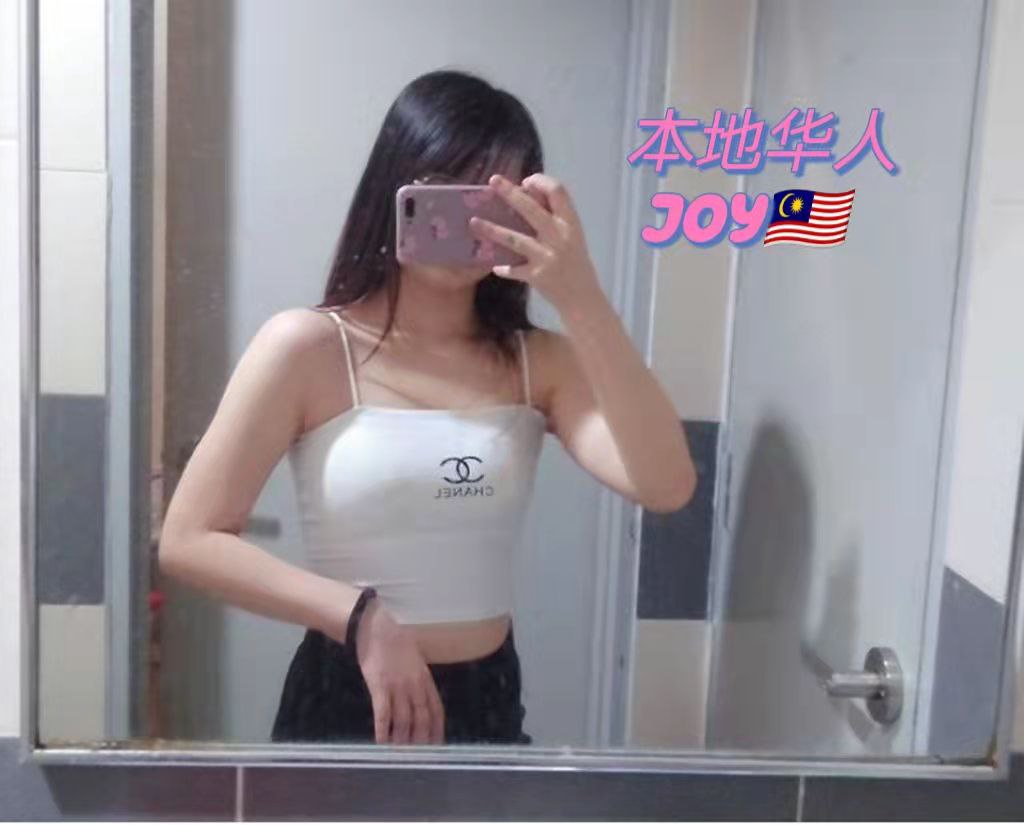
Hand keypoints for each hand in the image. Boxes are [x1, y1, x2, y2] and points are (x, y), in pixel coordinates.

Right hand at [354, 599, 445, 744]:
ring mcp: (397, 686)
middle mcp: (414, 685)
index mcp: (425, 678)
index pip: (436, 709)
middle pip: (422, 719)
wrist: (375, 626)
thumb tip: (420, 697)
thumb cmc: (394, 639)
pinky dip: (383, 730)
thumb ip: (418, 678)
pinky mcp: (379, 686)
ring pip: (404, 720)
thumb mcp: (415, 658)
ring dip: (403, 740)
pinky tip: (382, 743)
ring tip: (400, 755)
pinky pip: (383, 714)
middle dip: (422, 740)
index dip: (437, 729)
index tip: (437, 745)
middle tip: (419, 757)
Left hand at [468, 173, 603, 315]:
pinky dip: (503, 268)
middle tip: (492, 181)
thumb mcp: (573, 236)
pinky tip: (495, 266)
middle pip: (531, 208)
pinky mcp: (536, 275)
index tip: (526, 182)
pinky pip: (513, 268)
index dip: (541, 181)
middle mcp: (559, 237)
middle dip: (510, 193)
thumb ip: (555, 218)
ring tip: (473, 222)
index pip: (558, 191)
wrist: (583, 298)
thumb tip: (528, 194)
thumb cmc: (575, 263)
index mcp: (571, 223)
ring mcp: (547, 257)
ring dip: (492, 229)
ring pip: (514, 238)